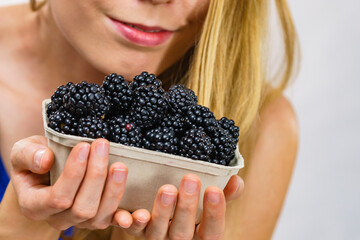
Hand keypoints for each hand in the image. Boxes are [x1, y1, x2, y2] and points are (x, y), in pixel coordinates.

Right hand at [10, 135, 128, 229]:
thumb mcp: (24, 151)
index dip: (73, 173)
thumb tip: (45, 160)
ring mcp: (81, 221)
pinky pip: (113, 222)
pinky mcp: (99, 218)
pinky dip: (126, 217)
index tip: (84, 146)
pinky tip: (138, 210)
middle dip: (96, 176)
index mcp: (35, 205)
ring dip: (113, 190)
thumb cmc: (36, 159)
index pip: (58, 197)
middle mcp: (58, 219)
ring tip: (120, 165)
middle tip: (103, 145)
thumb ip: (28, 155)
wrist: (47, 170)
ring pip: (100, 216)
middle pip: (82, 207)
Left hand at [114, 173, 243, 238]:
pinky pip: (133, 230)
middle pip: (182, 232)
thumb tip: (237, 181)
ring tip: (167, 189)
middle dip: (186, 207)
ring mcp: (156, 236)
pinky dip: (131, 223)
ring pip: (157, 232)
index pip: (212, 232)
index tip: (214, 189)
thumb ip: (225, 194)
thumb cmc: (195, 209)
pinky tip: (132, 214)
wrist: (168, 215)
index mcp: (199, 236)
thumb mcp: (210, 203)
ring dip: (162, 212)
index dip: (215, 214)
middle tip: (190, 179)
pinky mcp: (137, 229)